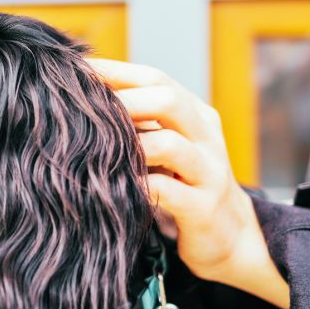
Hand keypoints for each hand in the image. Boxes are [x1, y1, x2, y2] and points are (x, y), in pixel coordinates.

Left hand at [89, 58, 289, 308]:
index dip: (116, 71)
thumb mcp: (170, 150)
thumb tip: (85, 101)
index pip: (156, 79)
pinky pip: (167, 192)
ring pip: (170, 145)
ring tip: (95, 147)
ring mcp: (208, 173)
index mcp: (197, 116)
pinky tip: (113, 187)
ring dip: (130, 144)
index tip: (76, 69)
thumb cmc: (186, 187)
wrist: (233, 239)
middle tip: (84, 108)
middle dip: (124, 100)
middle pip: (169, 101)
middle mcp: (207, 138)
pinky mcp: (203, 209)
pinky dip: (138, 186)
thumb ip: (143, 125)